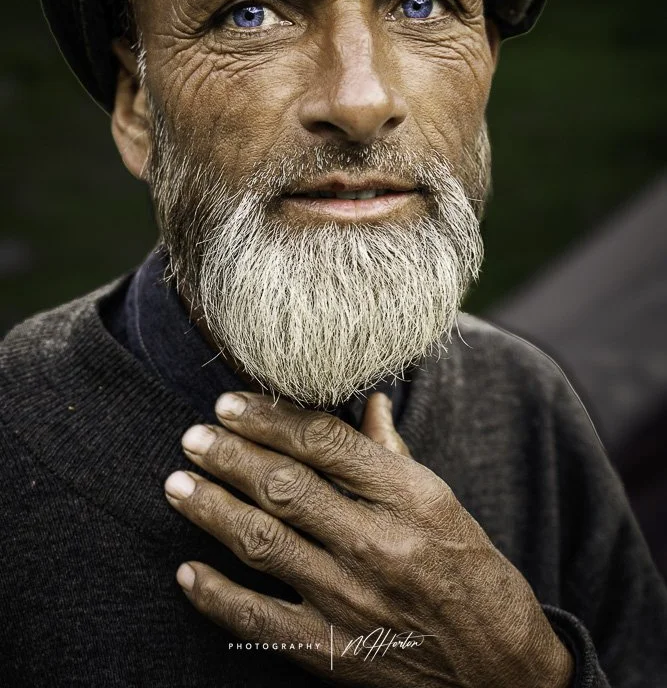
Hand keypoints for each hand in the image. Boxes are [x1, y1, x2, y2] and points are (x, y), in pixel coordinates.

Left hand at [164, 391, 572, 686]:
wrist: (501, 672)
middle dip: (229, 456)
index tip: (229, 403)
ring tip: (177, 484)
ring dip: (212, 510)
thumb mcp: (443, 502)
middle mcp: (379, 544)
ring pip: (264, 543)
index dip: (269, 419)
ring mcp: (353, 602)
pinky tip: (187, 571)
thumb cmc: (472, 573)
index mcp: (409, 497)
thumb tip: (368, 401)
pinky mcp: (335, 654)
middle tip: (192, 437)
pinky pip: (260, 620)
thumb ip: (393, 454)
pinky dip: (217, 596)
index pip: (325, 443)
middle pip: (285, 488)